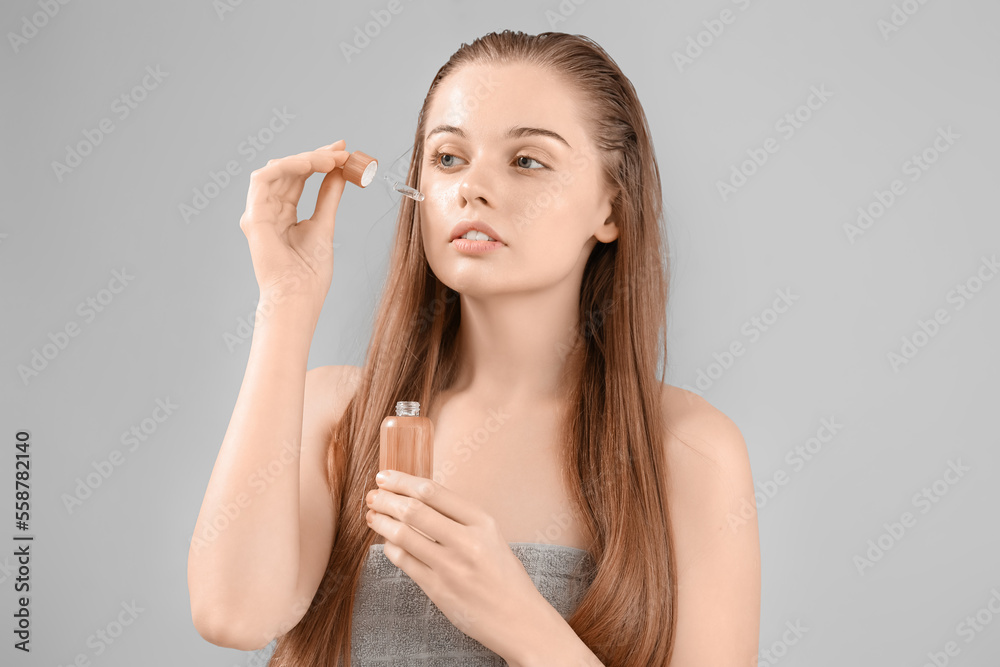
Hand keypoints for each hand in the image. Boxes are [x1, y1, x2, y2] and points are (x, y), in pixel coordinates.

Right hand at [239, 139, 350, 304]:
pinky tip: (311, 163)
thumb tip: (339, 172)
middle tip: (342, 150)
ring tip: (332, 158)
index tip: (343, 152)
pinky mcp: (253, 215)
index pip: (299, 179)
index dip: (319, 162)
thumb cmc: (310, 273)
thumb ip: (328, 196)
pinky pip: (264, 178)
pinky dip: (288, 166)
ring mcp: (259, 212)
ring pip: (277, 169)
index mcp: (284, 215)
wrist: (299, 296)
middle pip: (289, 171)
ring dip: (306, 159)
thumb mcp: (325, 224)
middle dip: (316, 156)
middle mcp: (268, 210)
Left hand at [365, 470, 547, 659]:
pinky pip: (404, 562)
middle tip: (373, 494)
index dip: (403, 481)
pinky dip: (390, 548)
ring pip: (403, 535)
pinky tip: (387, 542)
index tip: (386, 477)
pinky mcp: (437, 590)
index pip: (433, 492)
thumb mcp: (491, 537)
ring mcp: (450, 567)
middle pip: (413, 510)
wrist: (519, 619)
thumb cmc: (504, 576)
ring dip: (381, 521)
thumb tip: (418, 497)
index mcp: (482, 522)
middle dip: (386, 499)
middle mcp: (466, 541)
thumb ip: (460, 518)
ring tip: (373, 514)